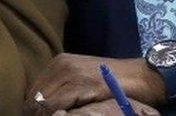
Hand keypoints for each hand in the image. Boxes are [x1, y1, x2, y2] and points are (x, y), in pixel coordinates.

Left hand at [24, 54, 164, 113]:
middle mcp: (62, 65)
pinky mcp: (84, 84)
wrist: (143, 76)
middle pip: (34, 99)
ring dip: (47, 115)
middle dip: (36, 114)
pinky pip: (59, 106)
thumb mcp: (83, 83)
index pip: (32, 94)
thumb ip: (63, 91)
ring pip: (43, 104)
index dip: (32, 112)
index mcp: (58, 64)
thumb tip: (42, 109)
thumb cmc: (114, 83)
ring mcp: (72, 73)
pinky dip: (58, 115)